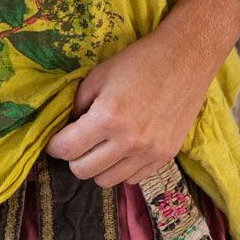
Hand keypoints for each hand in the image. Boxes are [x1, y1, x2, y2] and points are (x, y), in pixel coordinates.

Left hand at [43, 29, 212, 187]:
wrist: (184, 59)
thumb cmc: (138, 62)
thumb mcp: (98, 75)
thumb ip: (79, 105)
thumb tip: (69, 129)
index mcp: (108, 117)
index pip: (67, 149)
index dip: (54, 146)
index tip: (55, 142)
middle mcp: (128, 141)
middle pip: (83, 171)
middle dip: (74, 157)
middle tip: (78, 142)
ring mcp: (149, 152)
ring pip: (106, 180)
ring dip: (98, 166)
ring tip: (102, 146)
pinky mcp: (165, 157)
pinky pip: (132, 179)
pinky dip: (121, 168)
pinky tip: (123, 149)